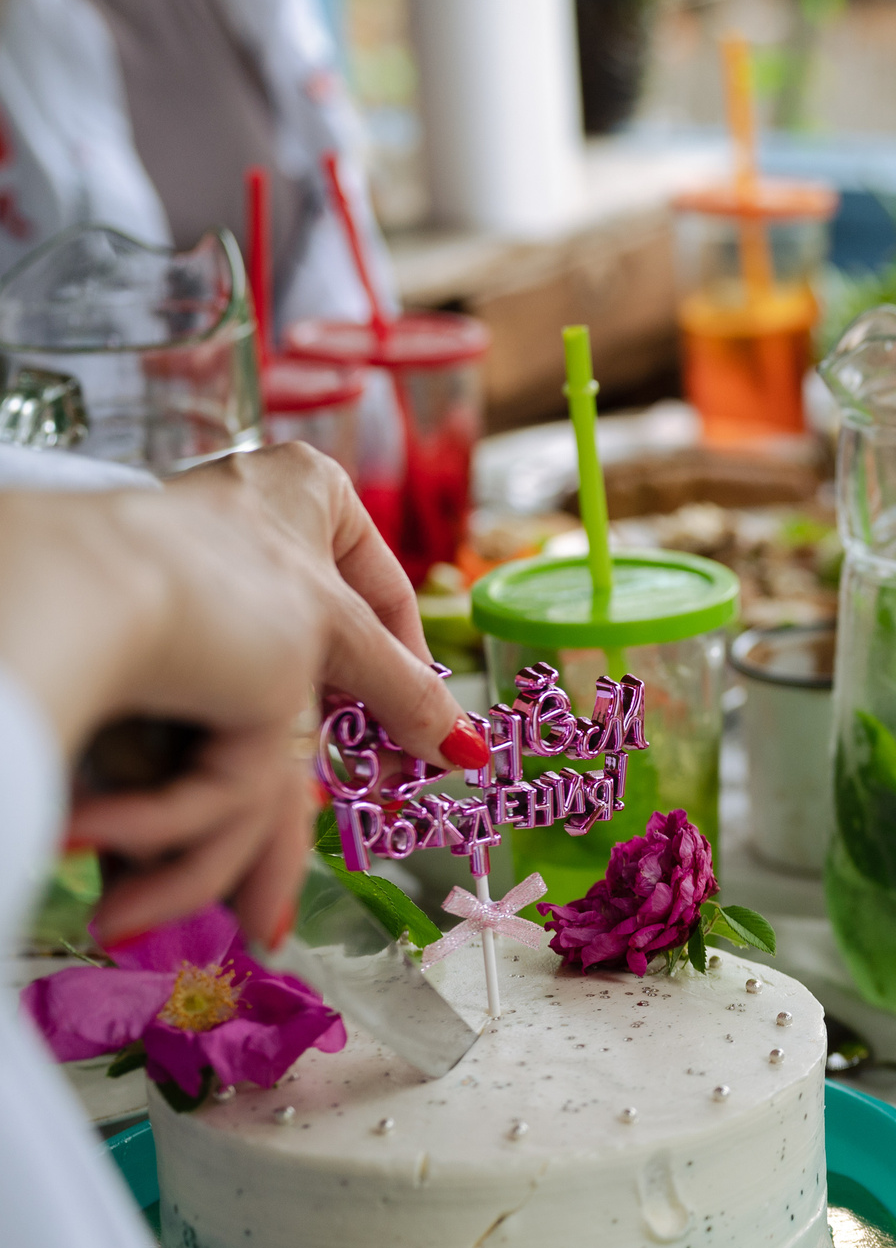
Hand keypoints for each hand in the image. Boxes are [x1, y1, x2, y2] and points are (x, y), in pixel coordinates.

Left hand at [0, 444, 471, 948]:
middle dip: (344, 703)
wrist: (77, 599)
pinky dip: (231, 706)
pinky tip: (236, 744)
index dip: (407, 673)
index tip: (414, 735)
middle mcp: (253, 504)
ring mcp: (194, 545)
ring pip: (270, 652)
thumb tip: (465, 747)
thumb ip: (405, 695)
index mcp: (312, 483)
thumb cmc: (219, 587)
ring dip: (291, 717)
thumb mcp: (337, 641)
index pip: (388, 593)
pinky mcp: (141, 592)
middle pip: (327, 628)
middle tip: (358, 761)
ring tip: (299, 764)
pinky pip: (210, 661)